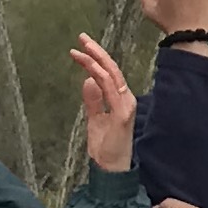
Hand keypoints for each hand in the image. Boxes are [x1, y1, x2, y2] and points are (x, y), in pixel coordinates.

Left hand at [72, 35, 136, 170]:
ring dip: (96, 60)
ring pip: (111, 75)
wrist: (112, 170)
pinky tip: (89, 68)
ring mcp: (126, 105)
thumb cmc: (106, 148)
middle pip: (112, 69)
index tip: (81, 47)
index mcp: (120, 100)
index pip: (108, 74)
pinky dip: (100, 76)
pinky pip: (111, 89)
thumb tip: (88, 81)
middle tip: (82, 37)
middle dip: (97, 51)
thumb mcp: (95, 120)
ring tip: (81, 48)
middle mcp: (126, 99)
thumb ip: (93, 101)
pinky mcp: (122, 114)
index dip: (96, 59)